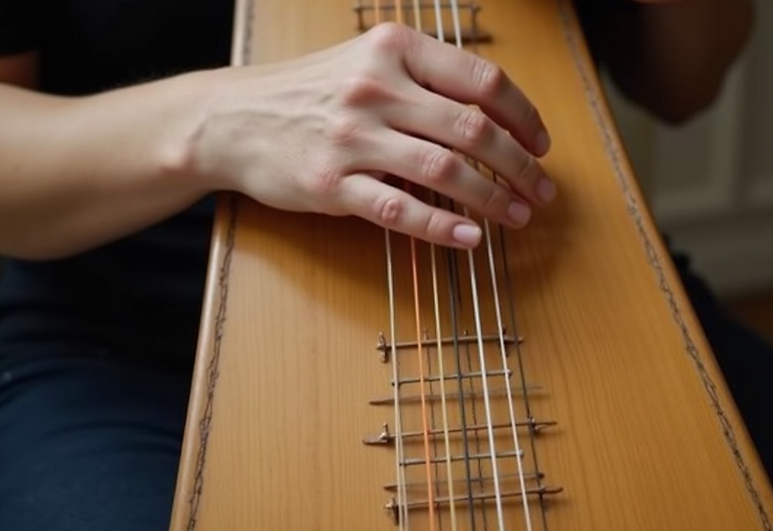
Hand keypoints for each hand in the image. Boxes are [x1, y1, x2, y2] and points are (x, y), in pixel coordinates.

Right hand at [181, 22, 554, 247]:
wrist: (232, 118)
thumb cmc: (310, 92)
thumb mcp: (367, 61)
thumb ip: (425, 79)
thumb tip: (495, 118)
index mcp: (393, 50)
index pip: (482, 81)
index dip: (524, 117)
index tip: (541, 144)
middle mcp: (375, 88)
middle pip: (473, 129)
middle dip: (520, 166)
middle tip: (541, 190)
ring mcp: (351, 137)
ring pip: (444, 171)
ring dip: (493, 198)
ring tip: (518, 215)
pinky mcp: (331, 184)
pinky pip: (399, 209)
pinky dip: (442, 227)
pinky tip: (471, 238)